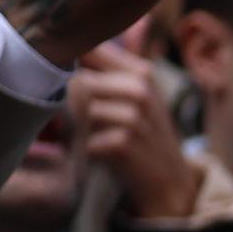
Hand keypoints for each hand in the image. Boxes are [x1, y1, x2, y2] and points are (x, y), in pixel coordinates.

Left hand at [71, 42, 198, 222]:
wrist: (170, 181)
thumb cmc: (145, 136)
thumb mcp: (138, 98)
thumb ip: (108, 72)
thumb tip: (62, 51)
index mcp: (141, 72)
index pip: (91, 50)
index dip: (70, 62)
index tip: (63, 78)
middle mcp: (139, 89)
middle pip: (78, 81)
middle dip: (72, 103)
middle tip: (80, 123)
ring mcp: (133, 116)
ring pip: (79, 110)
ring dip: (78, 129)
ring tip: (93, 140)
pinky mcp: (123, 142)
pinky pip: (84, 138)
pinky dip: (87, 150)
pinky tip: (103, 156)